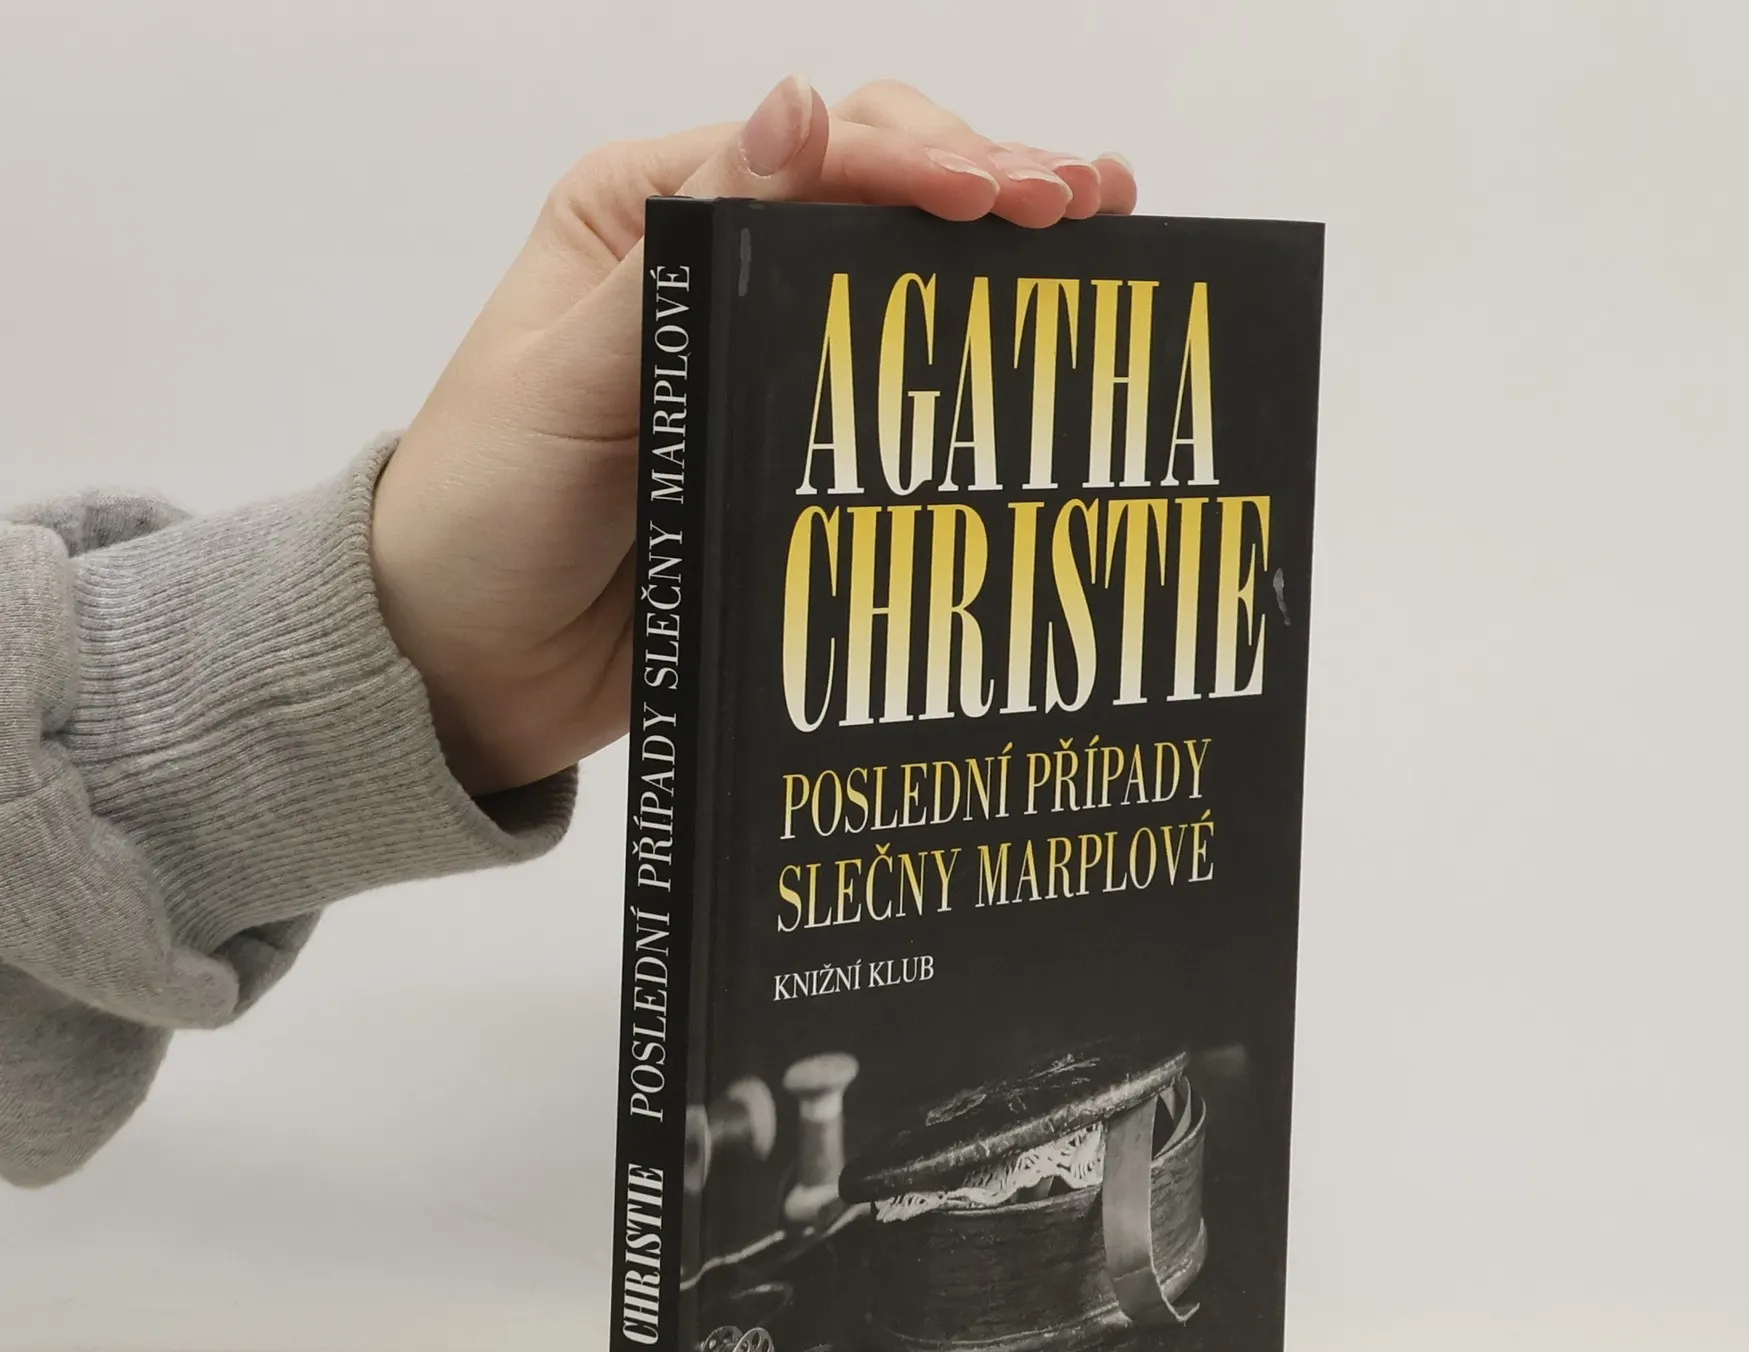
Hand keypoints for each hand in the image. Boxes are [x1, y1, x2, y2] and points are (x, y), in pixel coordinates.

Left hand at [369, 76, 1137, 794]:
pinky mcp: (780, 441)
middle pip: (872, 190)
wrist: (466, 663)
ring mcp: (752, 355)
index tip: (1009, 197)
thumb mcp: (569, 372)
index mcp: (645, 216)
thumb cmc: (482, 512)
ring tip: (1097, 236)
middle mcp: (708, 265)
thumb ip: (682, 250)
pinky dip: (959, 353)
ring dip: (991, 253)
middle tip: (1084, 205)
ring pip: (893, 276)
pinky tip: (1032, 343)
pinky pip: (885, 382)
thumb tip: (795, 109)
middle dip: (983, 182)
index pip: (811, 151)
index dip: (921, 160)